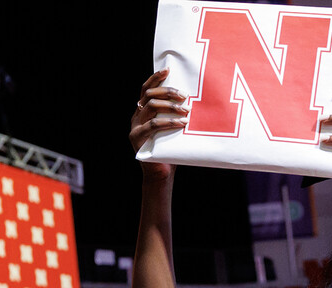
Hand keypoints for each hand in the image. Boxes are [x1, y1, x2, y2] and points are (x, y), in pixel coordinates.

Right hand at [130, 67, 187, 181]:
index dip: (155, 78)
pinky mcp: (136, 138)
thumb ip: (176, 115)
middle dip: (168, 92)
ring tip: (187, 111)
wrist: (161, 174)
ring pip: (150, 107)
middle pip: (149, 95)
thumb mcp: (174, 129)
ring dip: (170, 106)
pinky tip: (182, 123)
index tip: (168, 70)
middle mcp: (136, 116)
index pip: (146, 89)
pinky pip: (153, 125)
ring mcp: (135, 126)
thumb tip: (196, 102)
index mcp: (143, 111)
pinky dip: (169, 122)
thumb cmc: (171, 150)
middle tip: (185, 96)